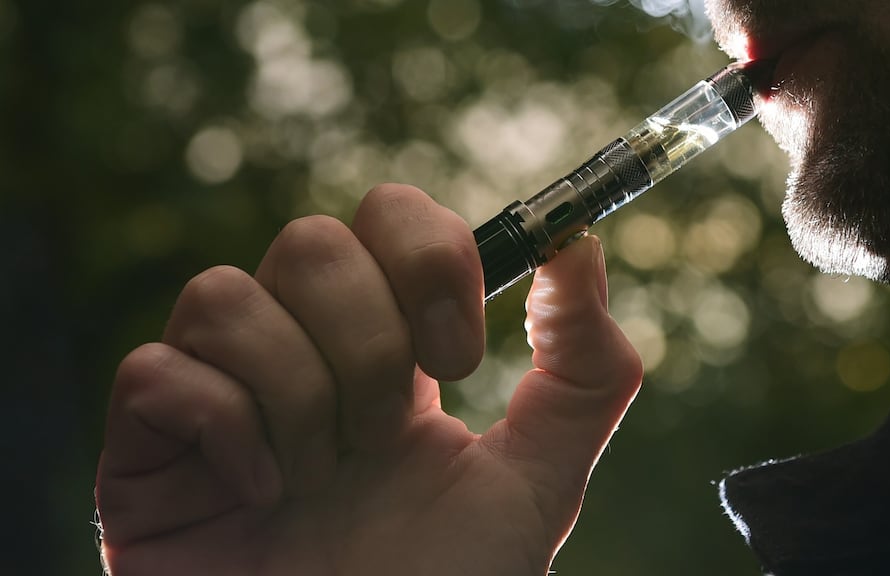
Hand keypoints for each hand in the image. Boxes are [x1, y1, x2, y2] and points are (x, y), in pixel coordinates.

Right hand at [95, 184, 642, 575]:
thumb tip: (579, 242)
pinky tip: (264, 497)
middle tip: (387, 434)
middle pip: (310, 242)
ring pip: (224, 294)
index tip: (461, 355)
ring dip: (299, 395)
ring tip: (323, 479)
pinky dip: (224, 431)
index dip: (427, 256)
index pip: (386, 214)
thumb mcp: (538, 479)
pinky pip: (153, 373)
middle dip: (369, 344)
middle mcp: (298, 353)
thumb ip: (584, 370)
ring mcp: (217, 395)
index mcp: (388, 347)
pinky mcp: (145, 451)